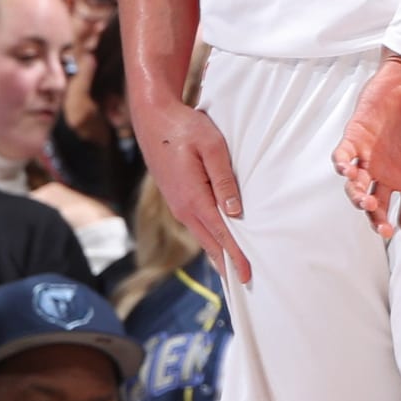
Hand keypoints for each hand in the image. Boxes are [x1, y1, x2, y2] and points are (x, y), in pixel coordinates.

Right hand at [140, 95, 248, 283]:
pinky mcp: (177, 198)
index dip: (235, 256)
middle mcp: (183, 207)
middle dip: (227, 263)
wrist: (153, 118)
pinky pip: (197, 225)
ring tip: (234, 270)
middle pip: (210, 242)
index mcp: (193, 198)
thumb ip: (224, 180)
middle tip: (245, 283)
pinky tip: (219, 243)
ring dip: (218, 253)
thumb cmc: (185, 128)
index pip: (220, 234)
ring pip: (202, 235)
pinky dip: (210, 238)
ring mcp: (178, 204)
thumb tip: (235, 212)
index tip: (246, 275)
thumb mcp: (212, 148)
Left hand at [333, 55, 400, 246]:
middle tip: (383, 228)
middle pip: (379, 207)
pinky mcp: (354, 139)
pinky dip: (343, 168)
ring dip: (359, 198)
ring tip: (366, 199)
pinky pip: (343, 159)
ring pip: (357, 188)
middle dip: (379, 221)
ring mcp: (370, 158)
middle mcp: (389, 173)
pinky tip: (350, 171)